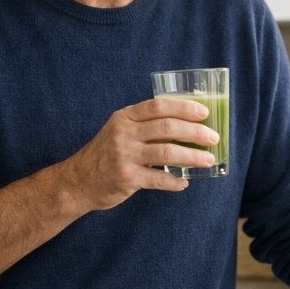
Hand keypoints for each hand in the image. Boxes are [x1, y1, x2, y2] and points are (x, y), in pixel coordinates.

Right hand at [57, 97, 219, 211]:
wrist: (77, 182)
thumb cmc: (105, 155)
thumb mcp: (120, 132)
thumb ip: (146, 127)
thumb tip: (185, 128)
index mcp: (125, 117)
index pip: (158, 106)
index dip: (184, 107)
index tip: (204, 113)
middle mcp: (123, 133)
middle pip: (167, 127)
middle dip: (195, 132)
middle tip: (213, 138)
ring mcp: (124, 155)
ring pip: (167, 151)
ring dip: (192, 156)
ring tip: (208, 160)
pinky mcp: (127, 178)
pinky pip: (159, 178)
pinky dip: (175, 181)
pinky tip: (184, 182)